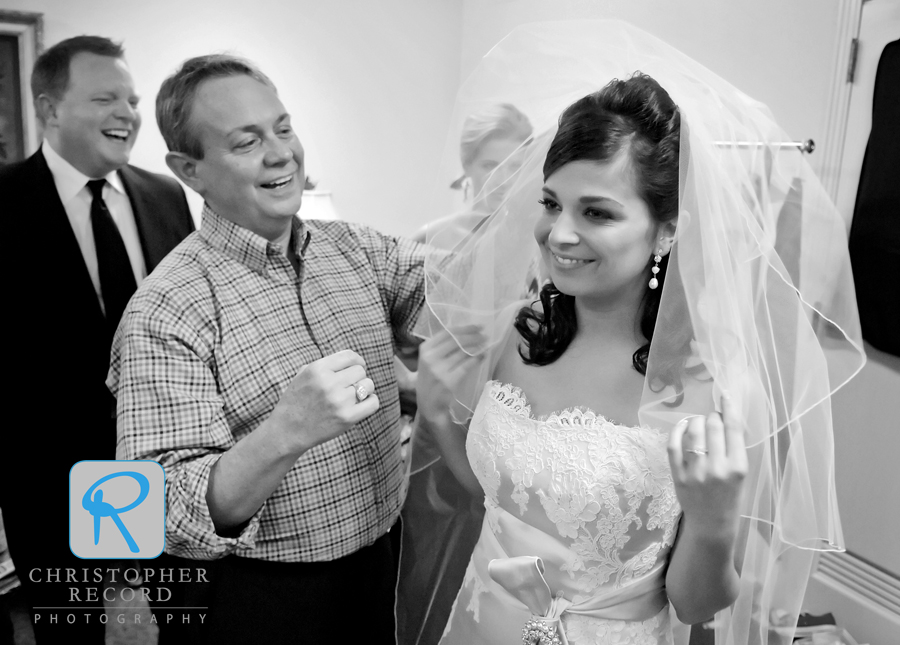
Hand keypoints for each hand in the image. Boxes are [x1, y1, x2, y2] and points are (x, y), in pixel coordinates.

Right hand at [272, 349, 378, 453]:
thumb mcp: (304, 375)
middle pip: (360, 371)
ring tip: (352, 397)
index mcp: (317, 369)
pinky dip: (370, 402)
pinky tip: (362, 404)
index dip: (357, 361)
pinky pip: (373, 402)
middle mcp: (328, 383)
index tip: (358, 367)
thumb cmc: (297, 401)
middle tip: (348, 387)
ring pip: (368, 385)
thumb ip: (326, 365)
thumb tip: (354, 360)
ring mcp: (338, 401)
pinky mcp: (347, 418)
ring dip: (363, 390)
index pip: (350, 356)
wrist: (287, 431)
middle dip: (357, 378)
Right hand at [416, 326, 485, 424]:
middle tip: (484, 335)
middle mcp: (430, 358)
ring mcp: (439, 370)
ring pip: (463, 352)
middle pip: (456, 340)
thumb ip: (441, 347)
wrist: (428, 404)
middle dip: (473, 335)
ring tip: (485, 344)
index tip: (477, 327)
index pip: (447, 333)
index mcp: (425, 349)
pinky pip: (467, 365)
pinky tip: (483, 355)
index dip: (464, 328)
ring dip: (477, 346)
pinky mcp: (449, 381)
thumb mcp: (429, 360)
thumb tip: (466, 333)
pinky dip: (477, 358)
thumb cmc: (430, 379)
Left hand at [668, 394, 747, 538]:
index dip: (728, 407)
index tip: (724, 395)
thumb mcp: (741, 475)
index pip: (733, 428)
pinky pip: (674, 446)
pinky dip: (677, 431)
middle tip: (713, 418)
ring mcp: (696, 472)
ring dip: (696, 421)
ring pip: (694, 432)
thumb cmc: (731, 499)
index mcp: (738, 467)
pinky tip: (682, 426)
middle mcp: (718, 468)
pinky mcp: (679, 476)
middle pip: (713, 426)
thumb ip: (733, 450)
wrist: (712, 526)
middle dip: (713, 416)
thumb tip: (723, 419)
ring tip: (699, 423)